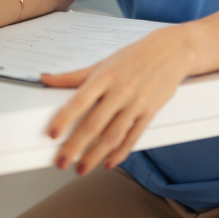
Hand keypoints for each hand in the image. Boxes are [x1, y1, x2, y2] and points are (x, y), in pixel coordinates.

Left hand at [41, 26, 194, 175]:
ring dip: (95, 155)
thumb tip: (46, 78)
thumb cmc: (135, 56)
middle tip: (62, 161)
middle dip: (76, 146)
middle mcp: (120, 90)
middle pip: (94, 124)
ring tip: (81, 167)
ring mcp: (136, 103)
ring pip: (113, 135)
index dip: (65, 118)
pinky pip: (133, 137)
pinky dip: (120, 153)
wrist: (171, 50)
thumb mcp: (103, 62)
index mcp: (105, 76)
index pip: (80, 100)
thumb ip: (74, 76)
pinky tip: (108, 162)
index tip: (52, 134)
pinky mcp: (150, 112)